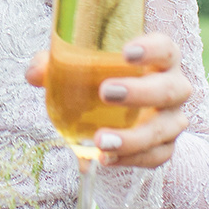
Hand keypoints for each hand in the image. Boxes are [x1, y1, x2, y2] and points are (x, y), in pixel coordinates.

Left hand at [24, 32, 193, 170]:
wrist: (120, 114)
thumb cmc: (102, 78)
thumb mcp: (80, 66)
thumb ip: (57, 64)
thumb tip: (36, 73)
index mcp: (159, 60)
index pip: (166, 49)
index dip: (152, 49)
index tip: (126, 53)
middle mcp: (173, 88)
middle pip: (170, 89)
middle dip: (140, 92)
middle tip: (106, 92)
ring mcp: (172, 119)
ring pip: (164, 129)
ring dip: (133, 137)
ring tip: (100, 140)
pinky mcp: (165, 146)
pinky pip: (156, 156)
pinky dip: (131, 160)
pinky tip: (105, 159)